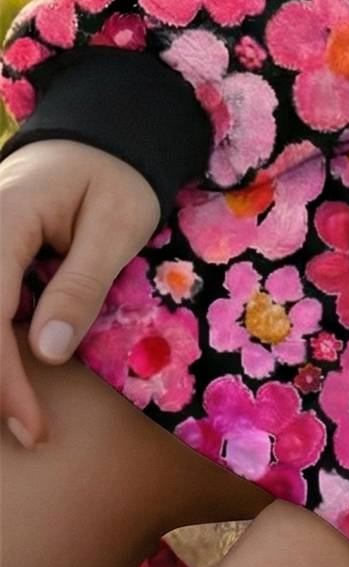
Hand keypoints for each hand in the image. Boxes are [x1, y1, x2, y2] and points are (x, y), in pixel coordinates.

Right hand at [0, 135, 161, 446]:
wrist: (99, 135)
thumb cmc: (116, 174)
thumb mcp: (119, 222)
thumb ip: (83, 282)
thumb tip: (48, 352)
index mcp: (2, 221)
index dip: (4, 380)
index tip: (32, 427)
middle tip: (27, 431)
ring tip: (20, 416)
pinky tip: (13, 381)